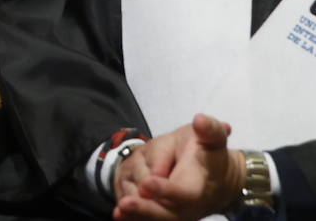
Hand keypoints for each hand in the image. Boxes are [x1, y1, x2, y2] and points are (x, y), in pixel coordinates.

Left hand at [113, 115, 244, 220]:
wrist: (215, 179)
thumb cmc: (208, 153)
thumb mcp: (213, 136)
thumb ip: (209, 130)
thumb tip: (200, 121)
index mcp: (202, 186)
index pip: (184, 192)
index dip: (167, 190)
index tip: (148, 183)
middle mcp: (190, 205)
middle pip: (167, 214)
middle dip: (146, 210)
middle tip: (126, 205)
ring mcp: (177, 213)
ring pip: (154, 216)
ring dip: (136, 212)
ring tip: (121, 208)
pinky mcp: (165, 214)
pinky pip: (147, 219)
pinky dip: (132, 218)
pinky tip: (119, 215)